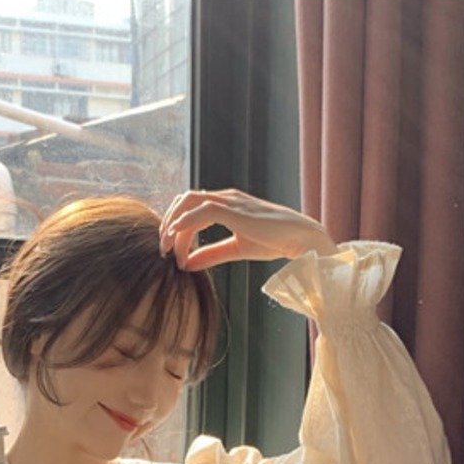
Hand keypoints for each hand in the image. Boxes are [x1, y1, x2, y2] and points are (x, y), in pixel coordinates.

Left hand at [159, 189, 335, 271]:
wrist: (300, 238)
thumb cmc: (273, 241)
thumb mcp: (235, 249)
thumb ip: (211, 254)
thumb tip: (187, 264)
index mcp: (226, 204)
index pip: (191, 209)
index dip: (176, 229)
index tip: (172, 254)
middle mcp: (226, 198)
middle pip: (185, 201)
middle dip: (168, 222)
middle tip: (163, 249)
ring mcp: (231, 201)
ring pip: (189, 203)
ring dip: (173, 224)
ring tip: (167, 248)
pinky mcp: (235, 211)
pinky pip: (202, 210)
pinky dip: (184, 224)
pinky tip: (177, 240)